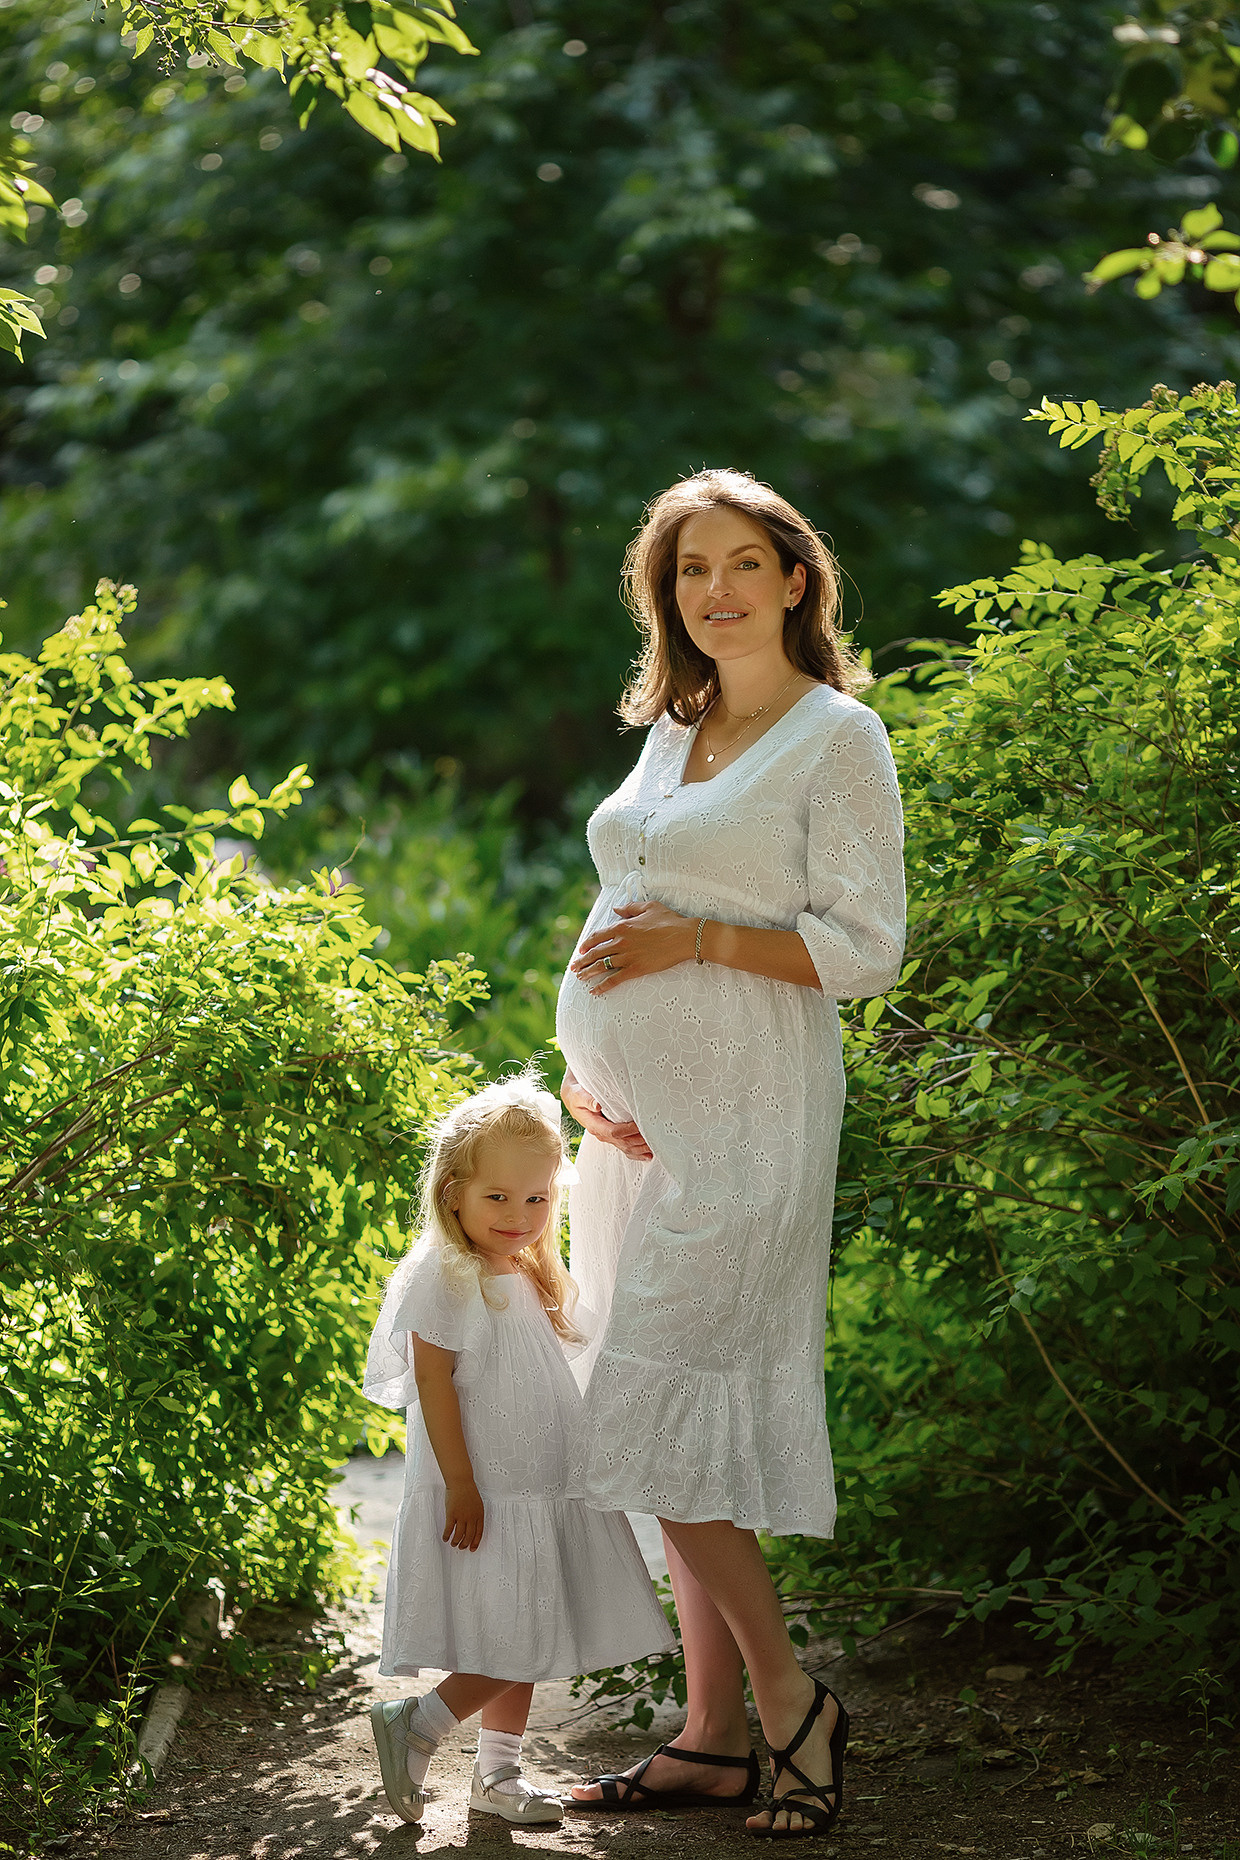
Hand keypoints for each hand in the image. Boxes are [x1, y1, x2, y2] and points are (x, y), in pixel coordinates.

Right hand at [443, 1480, 483, 1550]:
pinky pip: (449, 1529)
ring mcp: (461, 1516)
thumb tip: (472, 1526)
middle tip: (461, 1547)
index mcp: (479, 1515)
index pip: (479, 1533)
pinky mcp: (452, 1514)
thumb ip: (476, 1515)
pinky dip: (447, 1535)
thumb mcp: (478, 1504)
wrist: (461, 1482)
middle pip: (469, 1536)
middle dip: (465, 1544)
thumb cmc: (469, 1491)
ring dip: (455, 1541)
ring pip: (459, 1535)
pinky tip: (445, 1538)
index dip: (475, 1542)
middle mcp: (471, 1517)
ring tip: (453, 1544)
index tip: (472, 1548)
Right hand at [561, 1072, 652, 1162]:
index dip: (628, 1130)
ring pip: (625, 1147)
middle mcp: (601, 1134)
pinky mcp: (611, 1136)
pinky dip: (637, 1153)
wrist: (573, 1097)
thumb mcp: (577, 1093)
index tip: (640, 1124)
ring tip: (655, 1146)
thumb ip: (586, 1099)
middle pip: (623, 1142)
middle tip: (655, 1137)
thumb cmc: (576, 1093)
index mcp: (594, 1125)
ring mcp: (606, 1136)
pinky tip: (648, 1156)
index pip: (613, 1132)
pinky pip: (624, 1148)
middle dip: (639, 1141)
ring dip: (641, 1148)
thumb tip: (597, 1105)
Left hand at [570, 902, 695, 994]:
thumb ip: (629, 908)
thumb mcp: (649, 907)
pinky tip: (595, 991)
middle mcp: (621, 941)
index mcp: (623, 926)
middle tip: (574, 967)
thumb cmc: (669, 920)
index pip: (598, 936)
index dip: (587, 944)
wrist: (684, 936)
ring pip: (602, 966)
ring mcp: (628, 956)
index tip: (581, 950)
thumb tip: (615, 909)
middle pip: (596, 952)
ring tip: (580, 978)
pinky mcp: (636, 969)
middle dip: (582, 961)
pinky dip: (603, 986)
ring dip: (589, 973)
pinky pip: (615, 979)